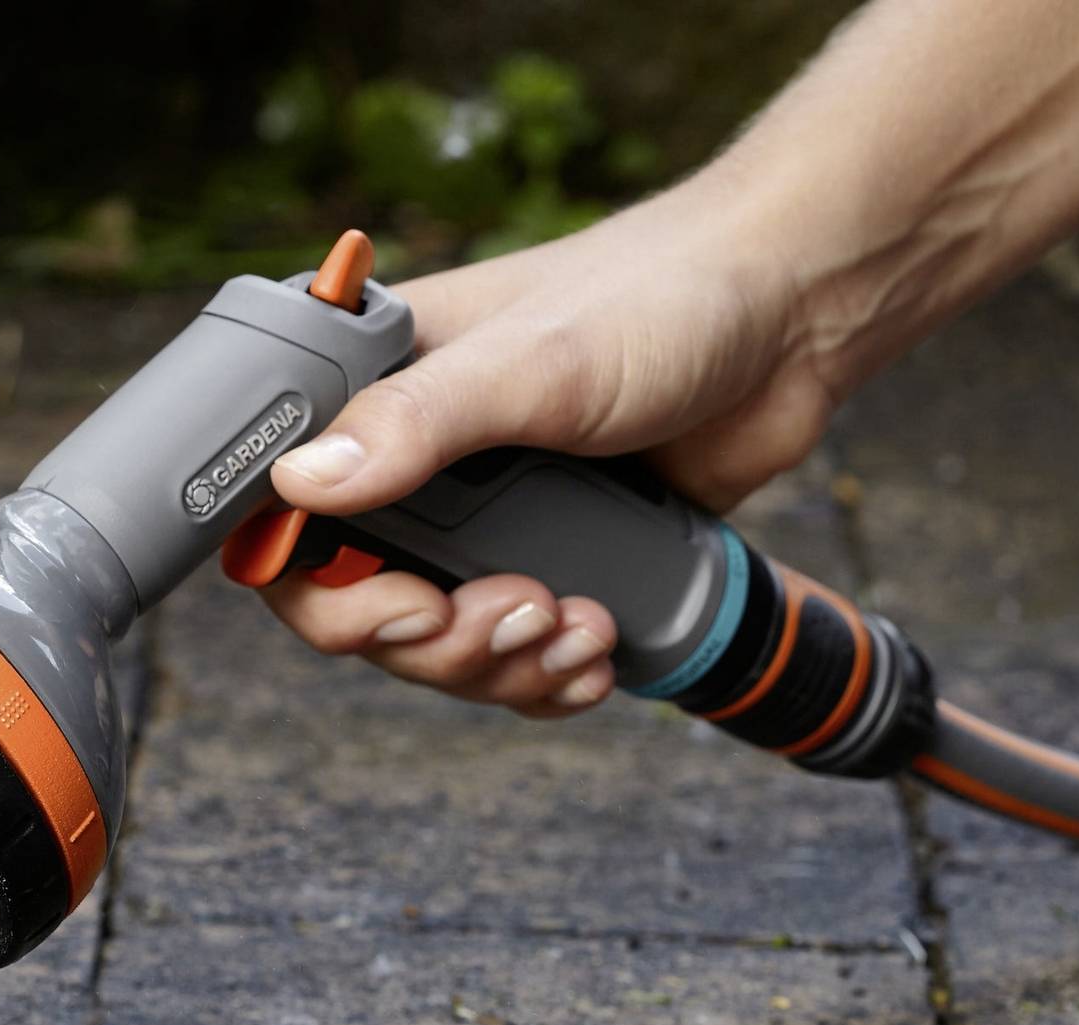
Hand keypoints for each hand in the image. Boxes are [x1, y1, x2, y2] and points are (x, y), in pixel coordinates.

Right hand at [257, 191, 835, 719]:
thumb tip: (301, 482)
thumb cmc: (660, 296)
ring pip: (438, 645)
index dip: (320, 584)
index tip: (401, 605)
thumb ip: (417, 423)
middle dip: (433, 641)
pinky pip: (516, 654)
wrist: (794, 315)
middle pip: (358, 603)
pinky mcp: (556, 555)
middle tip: (514, 615)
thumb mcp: (532, 363)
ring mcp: (488, 516)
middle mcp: (419, 462)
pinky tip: (595, 651)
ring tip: (574, 628)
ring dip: (501, 666)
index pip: (284, 512)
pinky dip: (549, 674)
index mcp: (379, 391)